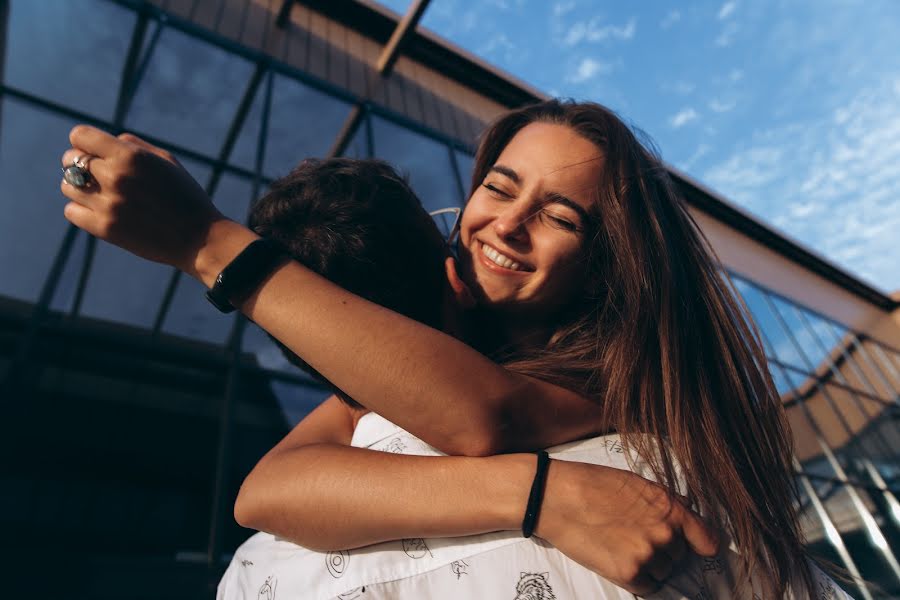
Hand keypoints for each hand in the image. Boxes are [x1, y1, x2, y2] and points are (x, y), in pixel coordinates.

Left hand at [60, 126, 224, 275]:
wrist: (200, 238)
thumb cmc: (185, 196)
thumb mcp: (166, 161)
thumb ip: (133, 146)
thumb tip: (104, 142)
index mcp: (130, 155)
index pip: (80, 136)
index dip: (85, 143)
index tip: (95, 153)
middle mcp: (116, 176)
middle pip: (69, 161)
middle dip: (80, 165)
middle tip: (97, 176)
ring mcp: (108, 204)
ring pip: (67, 186)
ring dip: (80, 188)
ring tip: (100, 195)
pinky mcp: (105, 228)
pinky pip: (72, 211)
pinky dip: (81, 210)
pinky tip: (101, 212)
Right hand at [536, 460, 718, 595]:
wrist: (557, 497)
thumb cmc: (592, 484)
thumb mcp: (637, 484)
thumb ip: (665, 504)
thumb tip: (686, 517)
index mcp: (670, 508)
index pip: (708, 540)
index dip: (700, 545)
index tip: (694, 547)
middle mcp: (665, 533)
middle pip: (679, 557)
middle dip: (663, 551)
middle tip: (634, 537)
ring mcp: (648, 555)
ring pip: (663, 573)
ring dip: (649, 566)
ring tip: (621, 546)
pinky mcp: (629, 573)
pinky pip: (647, 587)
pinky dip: (636, 579)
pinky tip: (616, 559)